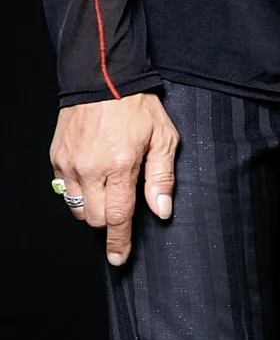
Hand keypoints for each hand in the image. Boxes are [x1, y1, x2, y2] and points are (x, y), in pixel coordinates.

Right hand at [49, 93, 178, 265]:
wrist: (103, 79)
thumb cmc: (137, 107)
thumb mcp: (164, 138)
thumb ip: (162, 177)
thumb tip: (162, 210)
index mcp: (119, 165)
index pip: (119, 216)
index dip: (119, 242)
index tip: (118, 259)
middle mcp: (90, 168)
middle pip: (96, 218)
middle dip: (111, 221)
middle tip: (124, 206)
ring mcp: (69, 164)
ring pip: (78, 207)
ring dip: (94, 208)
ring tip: (110, 188)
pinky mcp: (56, 158)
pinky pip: (65, 189)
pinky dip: (79, 192)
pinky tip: (94, 176)